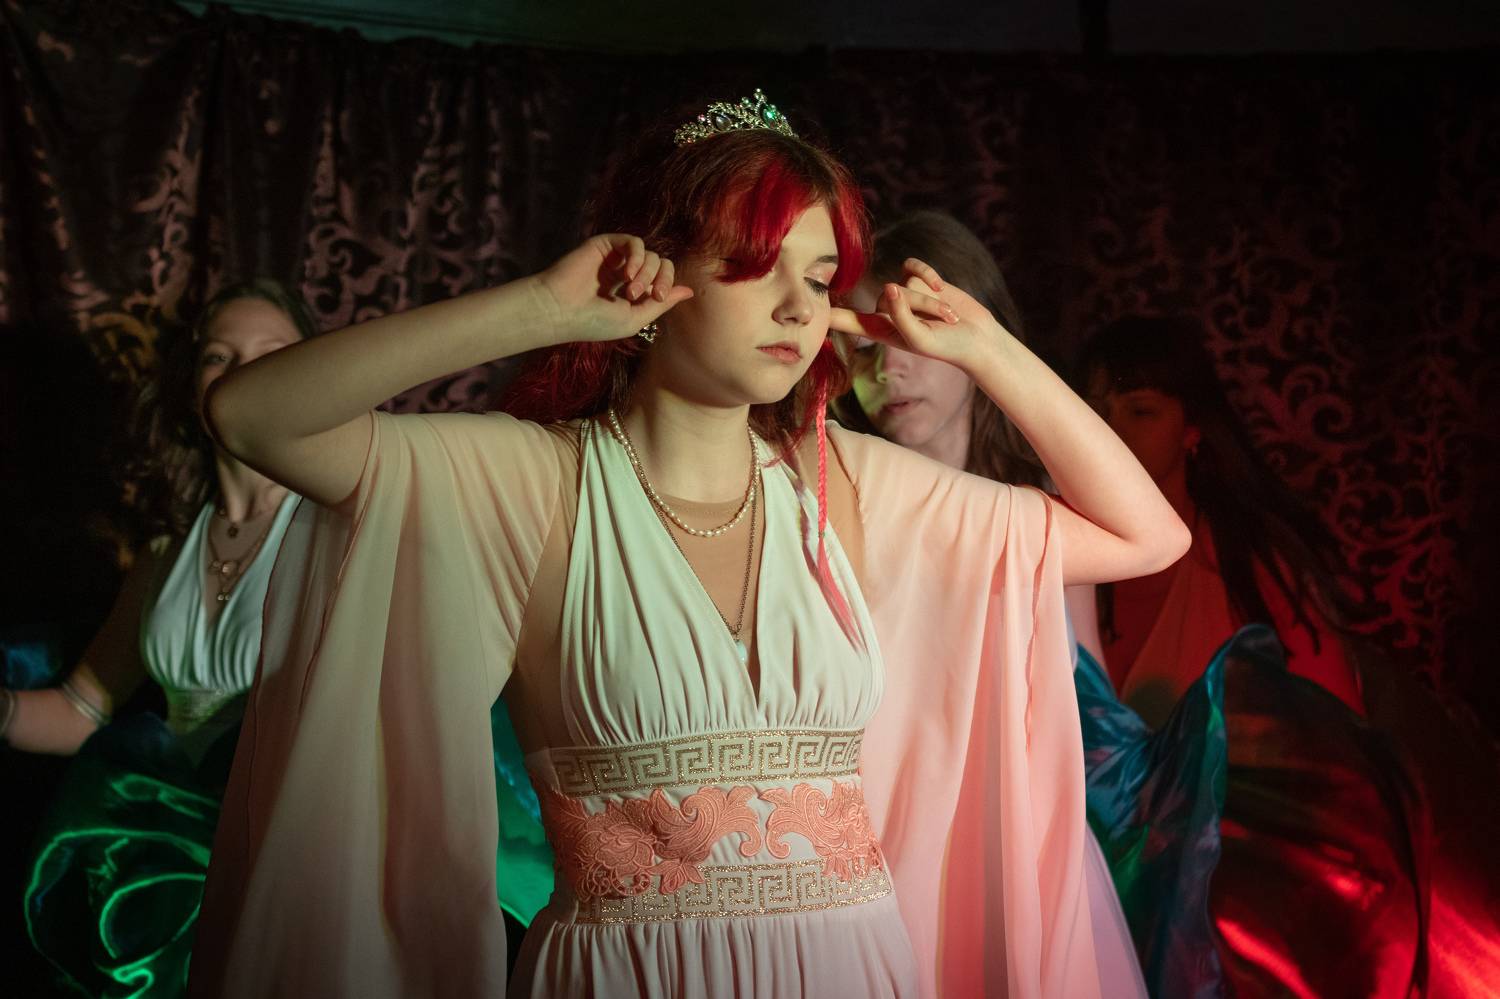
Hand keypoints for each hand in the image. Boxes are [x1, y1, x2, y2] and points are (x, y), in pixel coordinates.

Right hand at [534, 234, 694, 344]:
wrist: (560, 310)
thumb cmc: (594, 321)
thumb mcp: (635, 319)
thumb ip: (661, 304)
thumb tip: (689, 290)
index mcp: (635, 292)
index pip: (664, 278)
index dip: (667, 284)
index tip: (658, 297)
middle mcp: (627, 273)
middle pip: (661, 264)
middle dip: (659, 279)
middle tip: (642, 295)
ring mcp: (616, 258)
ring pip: (651, 254)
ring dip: (645, 273)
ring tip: (629, 290)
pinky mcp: (605, 245)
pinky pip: (634, 242)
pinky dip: (637, 256)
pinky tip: (626, 273)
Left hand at [829, 257, 1010, 374]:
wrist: (975, 337)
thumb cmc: (947, 346)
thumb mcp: (920, 339)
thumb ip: (901, 316)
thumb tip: (890, 286)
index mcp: (880, 330)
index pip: (845, 320)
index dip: (825, 313)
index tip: (801, 308)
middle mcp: (887, 310)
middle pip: (887, 296)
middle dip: (916, 306)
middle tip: (940, 322)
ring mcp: (902, 293)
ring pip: (903, 282)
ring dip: (927, 297)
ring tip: (945, 315)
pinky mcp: (917, 279)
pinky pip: (913, 266)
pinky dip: (928, 275)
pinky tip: (941, 288)